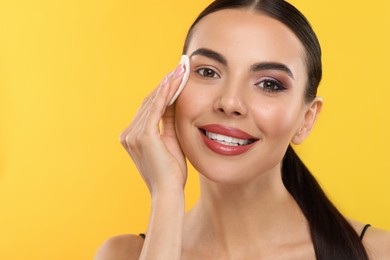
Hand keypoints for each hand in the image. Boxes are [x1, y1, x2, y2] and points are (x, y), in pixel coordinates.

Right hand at [120, 64, 186, 194]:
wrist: (168, 192)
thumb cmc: (171, 173)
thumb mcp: (170, 141)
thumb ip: (169, 121)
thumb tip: (174, 100)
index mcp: (133, 137)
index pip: (149, 109)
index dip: (163, 92)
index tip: (176, 77)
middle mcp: (128, 134)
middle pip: (149, 103)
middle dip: (165, 84)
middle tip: (180, 68)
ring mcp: (133, 134)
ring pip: (152, 103)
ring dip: (167, 85)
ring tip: (180, 70)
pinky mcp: (143, 135)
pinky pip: (155, 109)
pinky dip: (165, 94)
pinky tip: (174, 81)